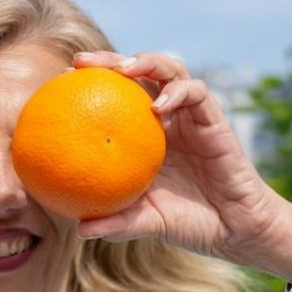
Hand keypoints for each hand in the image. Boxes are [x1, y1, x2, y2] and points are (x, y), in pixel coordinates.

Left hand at [72, 51, 290, 266]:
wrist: (233, 229)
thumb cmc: (189, 223)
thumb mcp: (146, 223)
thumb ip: (116, 224)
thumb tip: (78, 231)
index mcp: (143, 135)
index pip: (114, 97)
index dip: (89, 86)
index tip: (58, 83)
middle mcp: (165, 118)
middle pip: (137, 73)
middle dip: (109, 60)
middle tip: (79, 62)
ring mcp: (189, 116)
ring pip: (169, 70)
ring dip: (146, 61)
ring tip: (124, 70)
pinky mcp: (214, 119)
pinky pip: (196, 93)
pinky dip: (177, 93)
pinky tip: (158, 107)